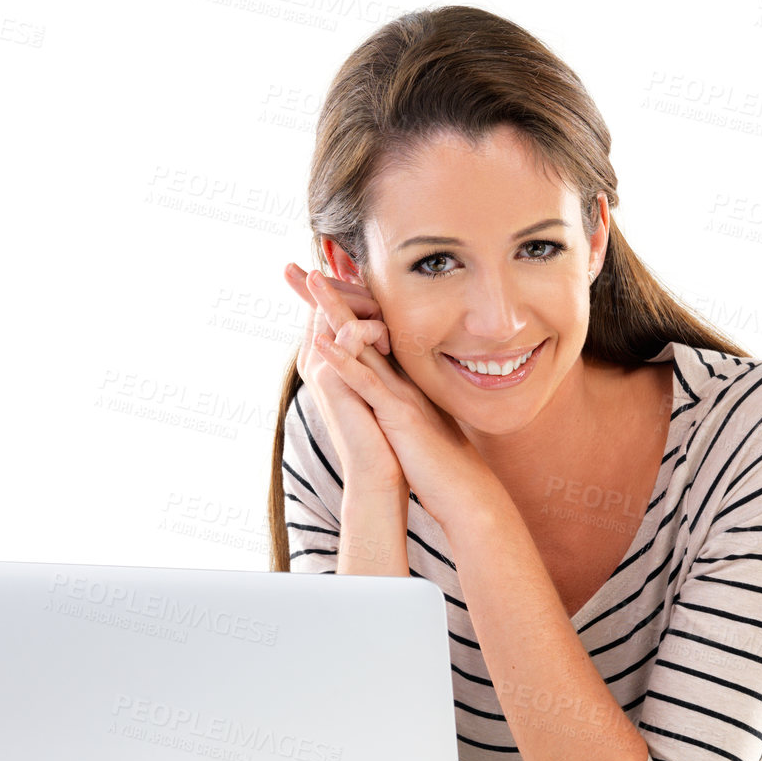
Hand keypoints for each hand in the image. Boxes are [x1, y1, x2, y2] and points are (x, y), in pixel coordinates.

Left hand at [289, 265, 497, 531]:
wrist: (464, 491)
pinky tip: (321, 341)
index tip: (317, 283)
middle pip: (360, 325)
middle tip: (297, 269)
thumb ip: (402, 406)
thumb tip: (384, 401)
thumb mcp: (415, 425)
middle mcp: (401, 377)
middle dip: (329, 296)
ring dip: (334, 309)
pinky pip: (367, 381)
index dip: (342, 308)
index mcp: (402, 379)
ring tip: (308, 280)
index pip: (367, 333)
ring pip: (362, 341)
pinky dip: (343, 359)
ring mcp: (400, 391)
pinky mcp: (399, 413)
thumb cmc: (440, 464)